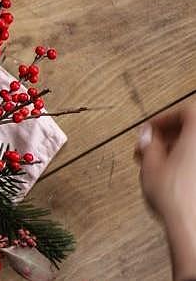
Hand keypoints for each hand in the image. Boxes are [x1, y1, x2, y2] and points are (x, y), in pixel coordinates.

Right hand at [136, 102, 195, 279]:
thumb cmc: (176, 198)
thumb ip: (148, 145)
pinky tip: (173, 177)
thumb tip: (147, 136)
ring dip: (177, 150)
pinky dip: (187, 164)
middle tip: (149, 147)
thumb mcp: (150, 166)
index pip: (186, 111)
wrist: (192, 226)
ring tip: (157, 164)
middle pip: (193, 129)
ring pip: (194, 148)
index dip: (165, 117)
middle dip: (169, 136)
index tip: (150, 129)